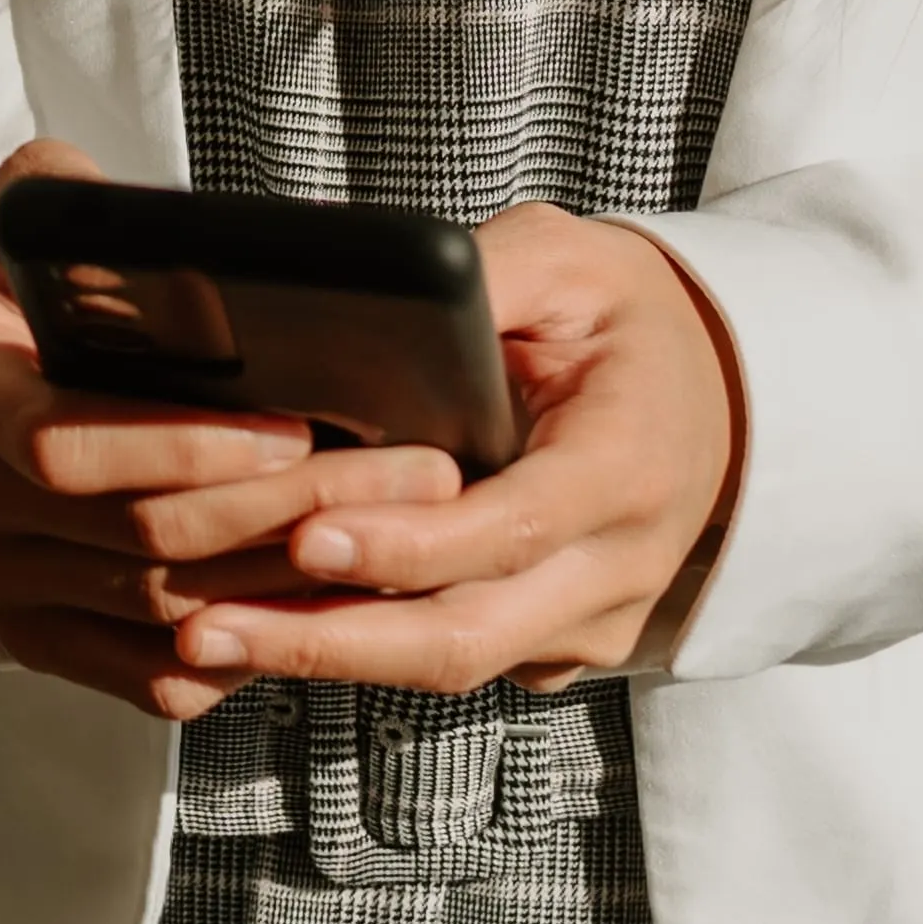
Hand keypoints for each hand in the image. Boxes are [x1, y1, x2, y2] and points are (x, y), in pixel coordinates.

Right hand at [0, 142, 475, 718]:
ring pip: (167, 607)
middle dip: (291, 507)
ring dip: (298, 576)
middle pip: (141, 532)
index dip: (181, 444)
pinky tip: (330, 598)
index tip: (294, 425)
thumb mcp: (23, 211)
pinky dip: (249, 649)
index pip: (58, 441)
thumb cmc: (6, 281)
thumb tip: (169, 232)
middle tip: (416, 473)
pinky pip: (155, 675)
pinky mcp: (36, 637)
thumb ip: (77, 199)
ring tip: (407, 528)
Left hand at [158, 202, 744, 698]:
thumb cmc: (628, 319)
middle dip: (332, 640)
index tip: (306, 536)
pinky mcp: (558, 643)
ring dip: (328, 658)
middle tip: (209, 625)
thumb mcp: (570, 261)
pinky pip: (461, 662)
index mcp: (624, 468)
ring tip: (206, 636)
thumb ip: (487, 274)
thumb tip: (382, 291)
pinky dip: (365, 654)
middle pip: (468, 633)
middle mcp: (615, 566)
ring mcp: (591, 620)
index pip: (507, 529)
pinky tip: (267, 632)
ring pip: (455, 662)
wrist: (715, 394)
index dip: (405, 544)